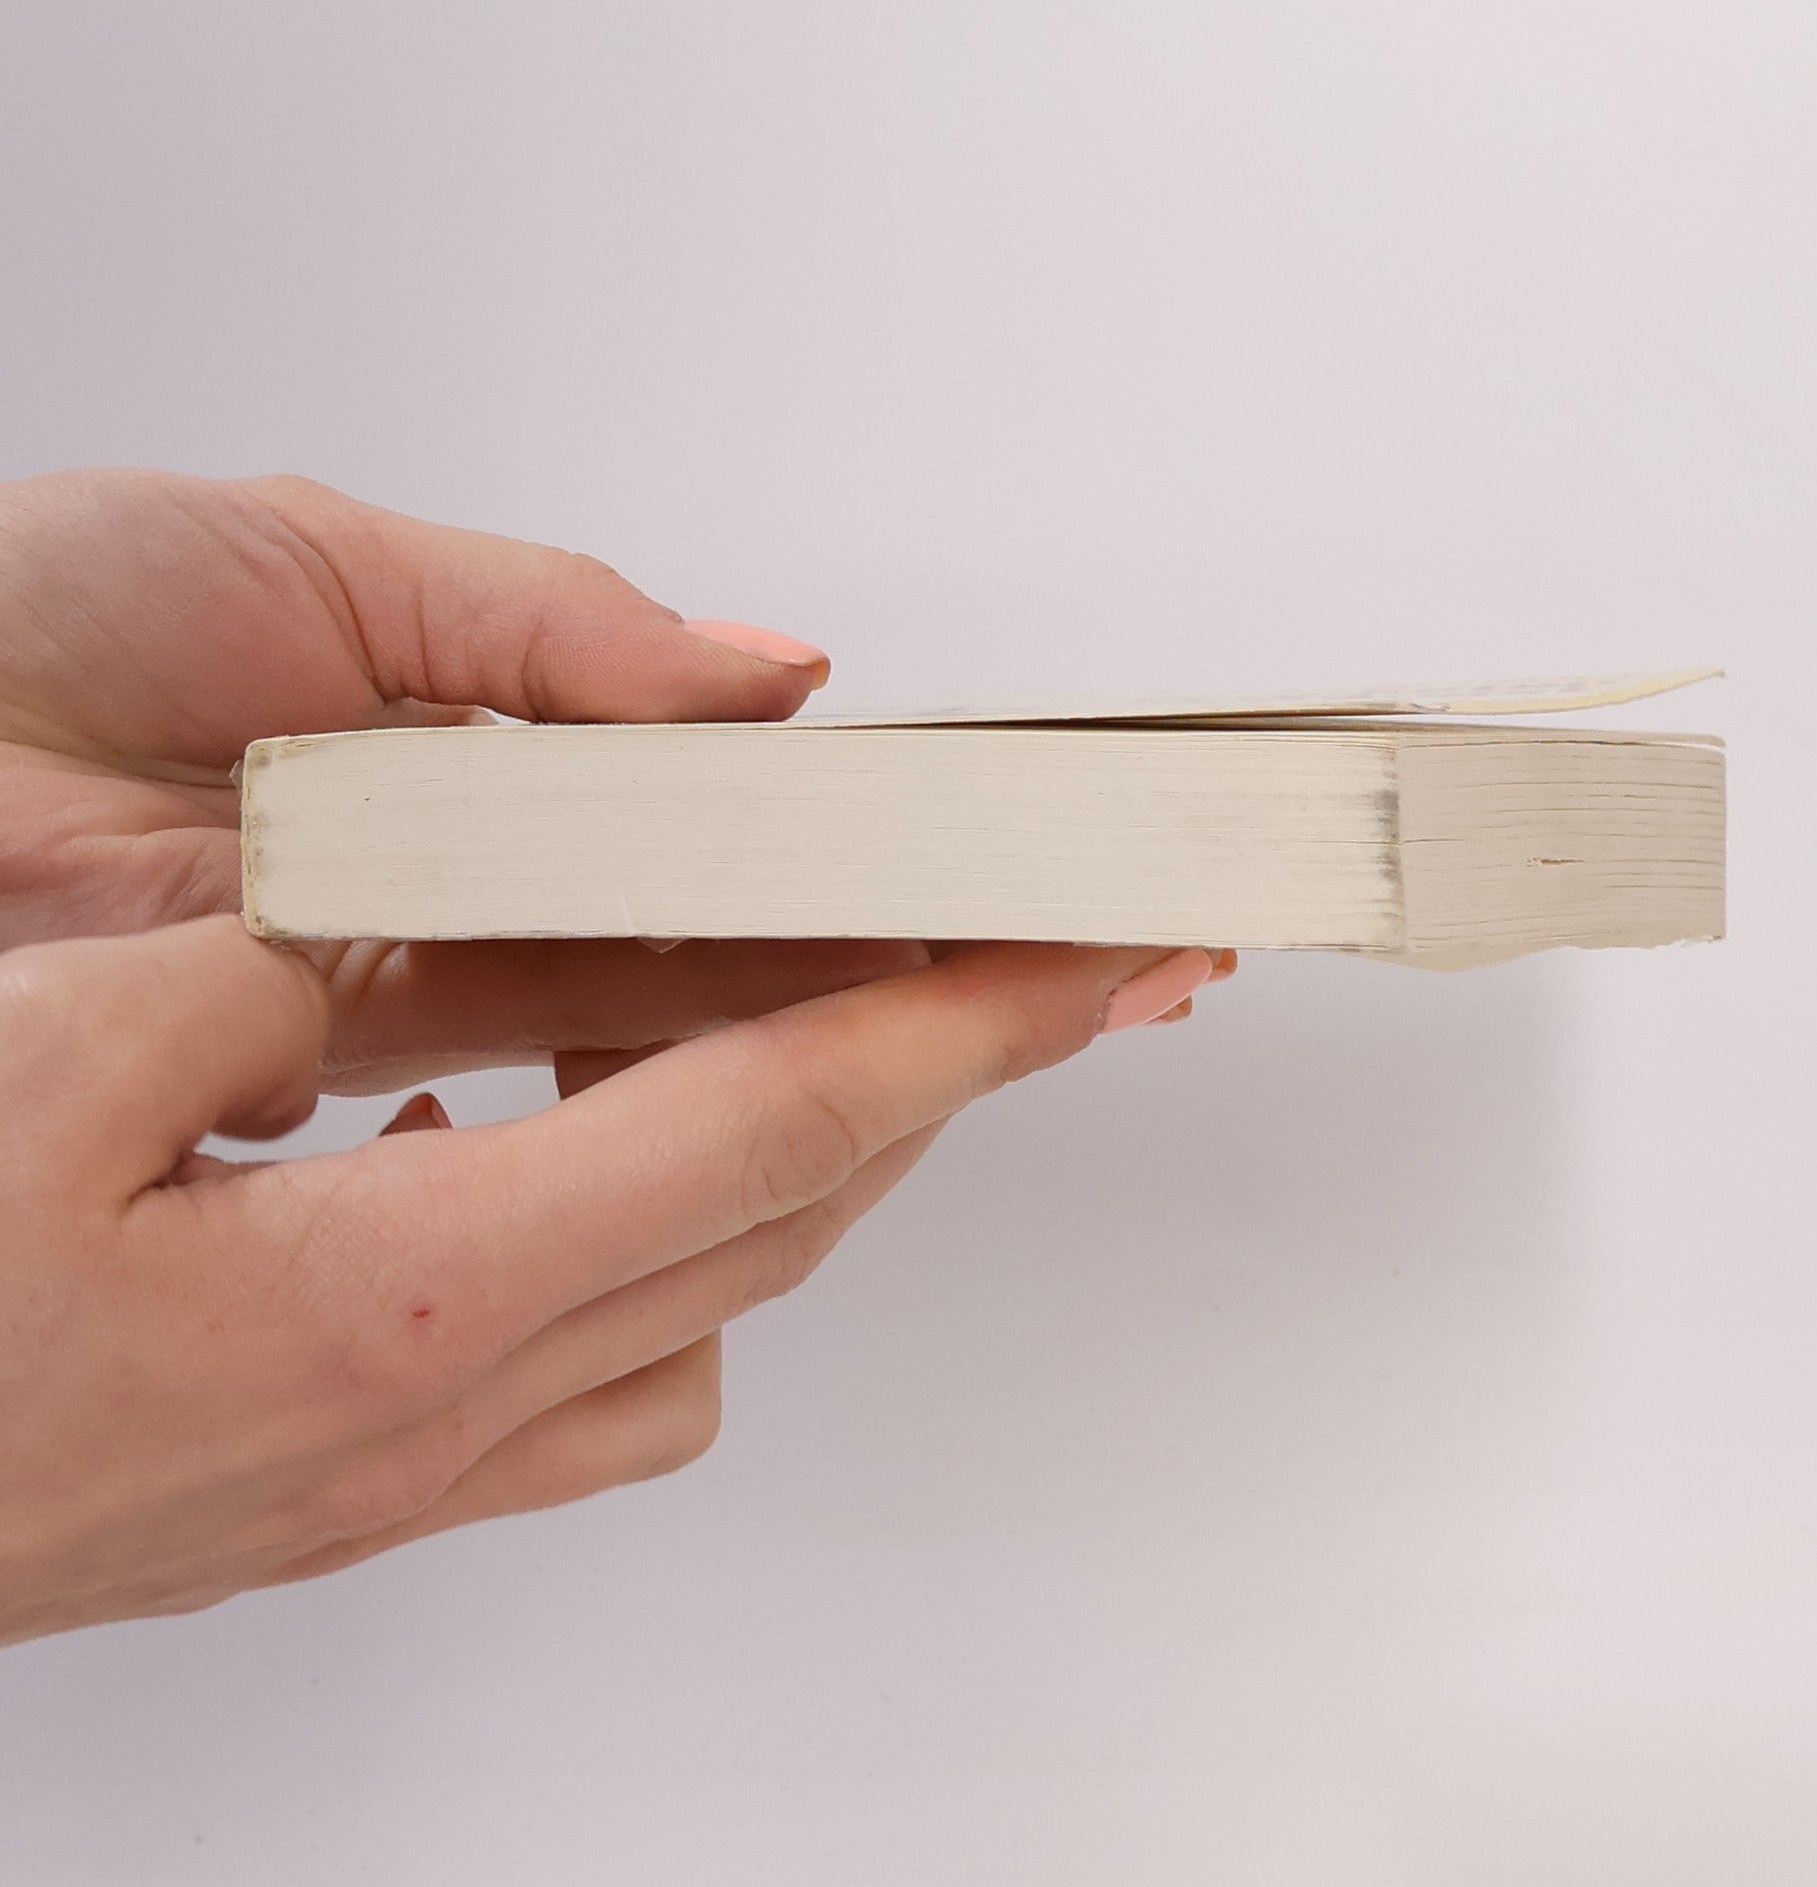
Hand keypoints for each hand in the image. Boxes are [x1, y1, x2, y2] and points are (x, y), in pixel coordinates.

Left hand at [0, 467, 907, 1089]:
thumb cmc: (56, 602)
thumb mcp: (336, 557)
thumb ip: (560, 623)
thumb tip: (768, 669)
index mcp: (497, 743)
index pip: (718, 807)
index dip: (852, 834)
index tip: (980, 852)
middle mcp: (472, 872)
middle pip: (712, 927)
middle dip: (876, 941)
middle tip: (1027, 949)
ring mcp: (412, 964)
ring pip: (644, 1007)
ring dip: (795, 1010)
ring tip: (947, 1003)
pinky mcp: (328, 1043)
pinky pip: (514, 1055)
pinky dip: (637, 1067)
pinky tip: (752, 1066)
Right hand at [0, 918, 1219, 1643]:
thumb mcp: (41, 1068)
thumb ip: (266, 988)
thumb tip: (370, 953)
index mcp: (410, 1293)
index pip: (784, 1114)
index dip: (960, 1019)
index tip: (1086, 960)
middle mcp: (448, 1409)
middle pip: (790, 1207)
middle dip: (940, 1077)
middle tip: (1026, 977)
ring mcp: (408, 1472)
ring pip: (714, 1301)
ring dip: (802, 1167)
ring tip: (825, 1041)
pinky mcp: (349, 1489)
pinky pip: (594, 1381)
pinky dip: (655, 1258)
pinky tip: (584, 1174)